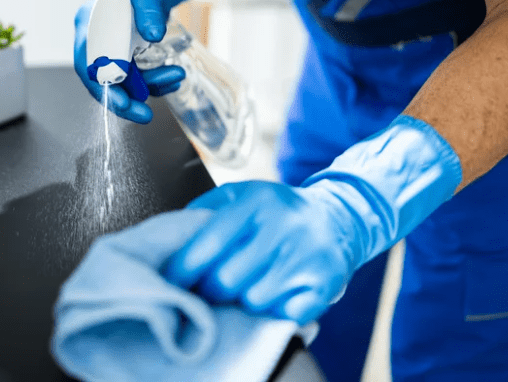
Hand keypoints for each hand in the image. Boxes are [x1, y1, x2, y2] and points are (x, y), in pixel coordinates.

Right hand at [74, 0, 208, 123]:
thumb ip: (150, 9)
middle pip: (102, 80)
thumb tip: (153, 35)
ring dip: (149, 87)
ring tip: (176, 75)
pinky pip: (136, 77)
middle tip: (145, 115)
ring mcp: (111, 47)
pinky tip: (173, 75)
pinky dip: (154, 81)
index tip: (123, 103)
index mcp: (90, 22)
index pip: (88, 64)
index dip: (103, 87)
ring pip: (123, 81)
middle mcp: (96, 38)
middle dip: (124, 100)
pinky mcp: (127, 54)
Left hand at [164, 115, 462, 323]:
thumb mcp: (241, 194)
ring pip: (253, 300)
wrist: (338, 218)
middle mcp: (283, 226)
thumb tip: (169, 240)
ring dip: (243, 300)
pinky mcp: (326, 282)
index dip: (182, 270)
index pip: (208, 244)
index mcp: (256, 201)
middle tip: (207, 289)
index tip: (170, 283)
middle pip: (227, 280)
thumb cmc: (277, 210)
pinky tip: (275, 292)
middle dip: (210, 290)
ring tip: (247, 285)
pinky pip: (285, 313)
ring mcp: (307, 256)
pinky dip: (275, 309)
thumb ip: (204, 210)